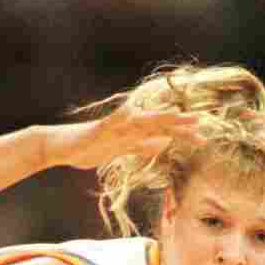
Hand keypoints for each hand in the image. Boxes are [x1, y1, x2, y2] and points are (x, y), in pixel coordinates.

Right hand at [43, 105, 203, 170]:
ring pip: (138, 123)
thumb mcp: (119, 151)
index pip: (161, 131)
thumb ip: (141, 146)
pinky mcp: (98, 130)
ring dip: (157, 119)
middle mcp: (126, 127)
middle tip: (201, 123)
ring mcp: (112, 128)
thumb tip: (163, 143)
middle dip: (177, 124)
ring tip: (176, 116)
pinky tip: (132, 112)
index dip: (181, 131)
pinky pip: (112, 124)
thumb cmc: (88, 148)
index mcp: (132, 133)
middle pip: (156, 124)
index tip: (202, 134)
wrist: (61, 146)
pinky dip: (122, 119)